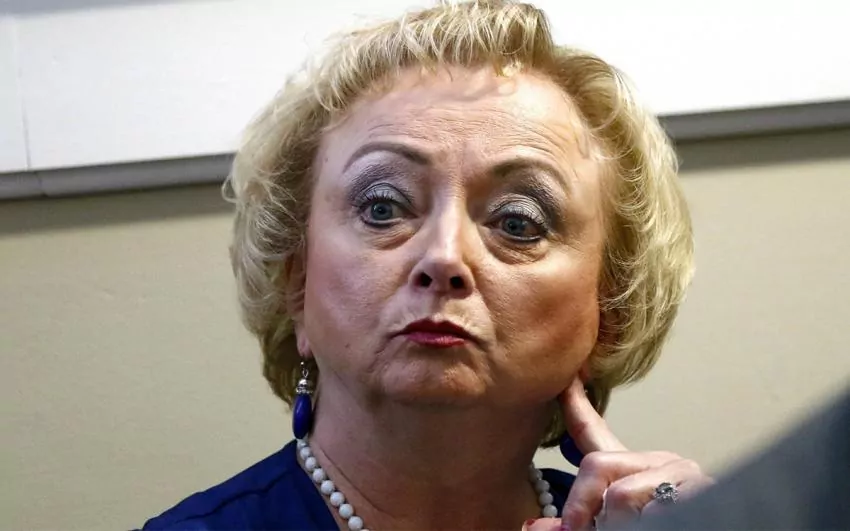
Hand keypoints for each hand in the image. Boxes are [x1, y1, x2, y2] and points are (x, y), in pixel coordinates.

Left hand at [526, 379, 713, 530]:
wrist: (704, 530)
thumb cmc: (651, 528)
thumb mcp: (604, 524)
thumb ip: (574, 519)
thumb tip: (533, 529)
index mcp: (632, 469)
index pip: (592, 431)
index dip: (571, 403)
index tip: (559, 377)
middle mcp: (659, 462)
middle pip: (597, 464)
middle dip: (583, 504)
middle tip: (584, 529)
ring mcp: (684, 474)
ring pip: (619, 494)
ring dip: (615, 524)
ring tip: (636, 529)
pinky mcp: (702, 489)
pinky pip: (651, 510)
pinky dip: (646, 525)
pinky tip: (661, 524)